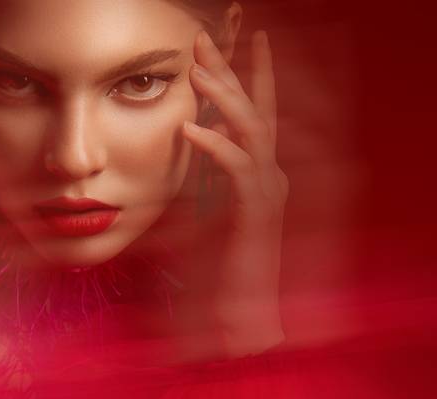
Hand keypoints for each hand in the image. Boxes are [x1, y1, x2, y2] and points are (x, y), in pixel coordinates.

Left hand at [181, 30, 287, 357]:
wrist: (237, 322)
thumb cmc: (214, 277)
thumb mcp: (193, 217)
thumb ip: (189, 184)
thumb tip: (168, 158)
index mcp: (254, 175)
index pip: (248, 114)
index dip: (237, 76)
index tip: (217, 43)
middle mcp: (268, 177)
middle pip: (251, 109)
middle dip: (228, 71)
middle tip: (203, 39)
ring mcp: (268, 194)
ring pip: (252, 130)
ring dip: (224, 99)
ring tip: (198, 72)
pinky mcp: (258, 215)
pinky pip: (240, 170)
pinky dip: (214, 147)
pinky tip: (189, 130)